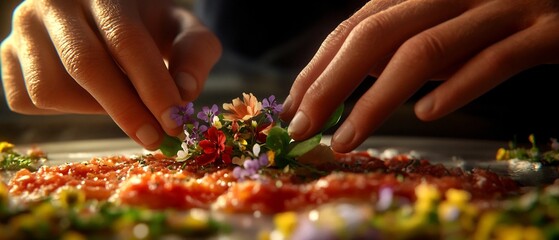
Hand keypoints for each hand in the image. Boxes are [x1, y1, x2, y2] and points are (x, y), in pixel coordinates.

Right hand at [1, 0, 221, 149]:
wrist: (106, 12)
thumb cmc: (147, 25)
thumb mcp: (180, 28)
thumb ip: (195, 52)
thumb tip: (185, 93)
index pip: (126, 40)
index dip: (152, 86)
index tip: (174, 123)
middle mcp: (53, 3)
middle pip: (84, 65)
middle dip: (125, 110)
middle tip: (156, 139)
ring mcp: (22, 29)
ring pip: (51, 89)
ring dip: (95, 111)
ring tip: (124, 105)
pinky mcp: (6, 55)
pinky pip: (29, 100)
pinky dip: (66, 111)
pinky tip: (92, 98)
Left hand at [281, 0, 558, 152]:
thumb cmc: (499, 12)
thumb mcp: (440, 23)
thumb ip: (400, 43)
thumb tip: (346, 79)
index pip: (355, 27)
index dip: (318, 67)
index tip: (292, 106)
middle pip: (375, 36)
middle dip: (329, 85)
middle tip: (302, 127)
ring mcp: (500, 9)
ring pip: (424, 51)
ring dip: (376, 100)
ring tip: (345, 138)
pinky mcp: (544, 32)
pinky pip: (494, 60)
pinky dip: (457, 87)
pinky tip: (426, 114)